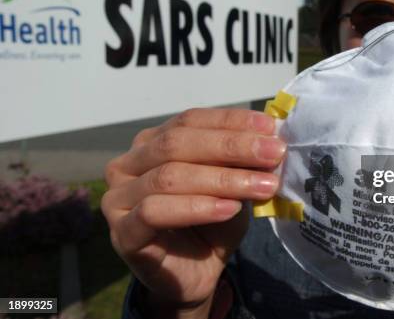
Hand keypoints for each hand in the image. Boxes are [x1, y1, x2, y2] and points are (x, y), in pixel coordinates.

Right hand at [101, 108, 284, 317]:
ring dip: (223, 179)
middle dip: (231, 146)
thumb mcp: (233, 186)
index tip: (270, 127)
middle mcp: (129, 163)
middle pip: (178, 142)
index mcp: (153, 142)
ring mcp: (118, 197)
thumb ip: (242, 162)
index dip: (230, 121)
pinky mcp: (121, 232)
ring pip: (169, 176)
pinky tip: (229, 209)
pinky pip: (154, 211)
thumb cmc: (212, 223)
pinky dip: (197, 207)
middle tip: (273, 153)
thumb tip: (270, 139)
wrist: (197, 275)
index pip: (191, 120)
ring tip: (262, 186)